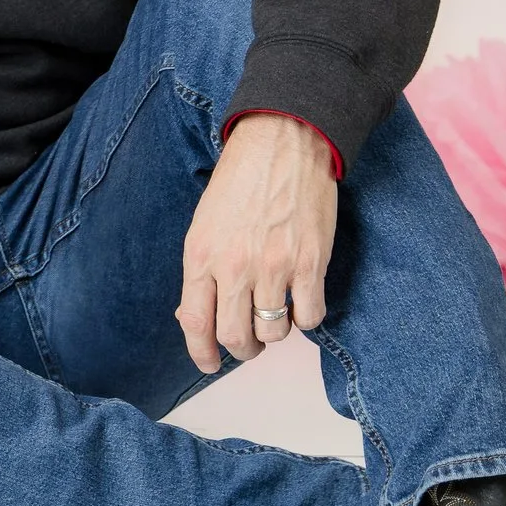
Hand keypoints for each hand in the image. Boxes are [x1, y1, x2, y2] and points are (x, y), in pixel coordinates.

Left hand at [177, 113, 338, 373]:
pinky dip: (305, 318)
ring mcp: (274, 266)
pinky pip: (309, 317)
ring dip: (274, 332)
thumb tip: (196, 315)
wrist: (282, 143)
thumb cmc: (240, 182)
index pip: (194, 322)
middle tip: (249, 343)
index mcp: (201, 255)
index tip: (209, 363)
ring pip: (273, 332)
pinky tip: (301, 300)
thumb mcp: (204, 224)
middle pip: (235, 337)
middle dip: (242, 349)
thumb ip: (202, 270)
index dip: (201, 352)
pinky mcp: (310, 263)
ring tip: (276, 314)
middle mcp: (234, 266)